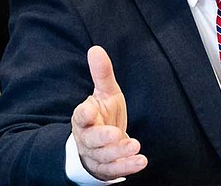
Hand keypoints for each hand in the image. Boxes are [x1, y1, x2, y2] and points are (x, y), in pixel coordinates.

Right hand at [71, 46, 147, 179]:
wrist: (100, 142)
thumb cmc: (102, 114)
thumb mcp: (105, 93)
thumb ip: (101, 74)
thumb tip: (96, 49)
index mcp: (83, 118)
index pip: (80, 116)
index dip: (84, 114)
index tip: (90, 110)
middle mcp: (87, 138)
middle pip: (91, 140)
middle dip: (103, 138)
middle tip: (116, 134)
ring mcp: (95, 155)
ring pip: (103, 157)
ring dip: (118, 152)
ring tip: (135, 146)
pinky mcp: (106, 168)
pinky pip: (114, 170)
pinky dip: (127, 167)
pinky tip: (141, 161)